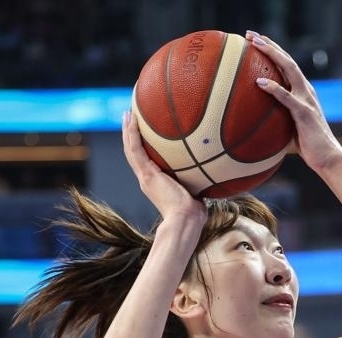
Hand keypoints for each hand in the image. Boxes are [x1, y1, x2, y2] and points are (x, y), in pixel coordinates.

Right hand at [122, 111, 206, 226]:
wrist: (185, 221)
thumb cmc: (194, 214)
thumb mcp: (196, 193)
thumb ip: (199, 183)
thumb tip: (214, 173)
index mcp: (156, 184)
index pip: (146, 162)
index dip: (143, 148)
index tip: (144, 134)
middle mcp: (147, 180)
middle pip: (135, 154)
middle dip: (132, 136)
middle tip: (130, 118)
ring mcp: (145, 177)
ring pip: (131, 149)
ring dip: (128, 131)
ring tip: (127, 114)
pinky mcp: (146, 174)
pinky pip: (135, 149)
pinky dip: (132, 134)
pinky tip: (132, 119)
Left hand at [246, 31, 341, 173]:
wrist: (328, 159)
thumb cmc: (309, 147)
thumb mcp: (291, 128)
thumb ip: (280, 118)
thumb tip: (259, 121)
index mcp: (303, 92)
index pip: (286, 65)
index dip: (272, 50)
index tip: (255, 40)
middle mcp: (306, 90)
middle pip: (287, 60)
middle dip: (269, 44)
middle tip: (250, 34)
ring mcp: (306, 100)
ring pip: (289, 70)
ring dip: (272, 54)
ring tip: (255, 44)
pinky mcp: (305, 113)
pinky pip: (287, 97)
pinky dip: (273, 88)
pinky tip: (259, 81)